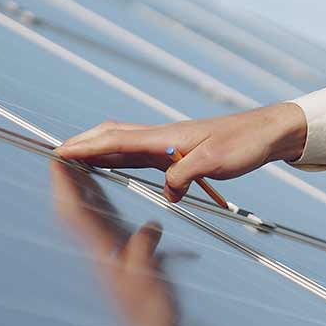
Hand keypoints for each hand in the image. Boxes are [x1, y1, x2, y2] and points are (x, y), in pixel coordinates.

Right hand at [53, 102, 308, 201]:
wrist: (269, 132)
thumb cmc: (245, 143)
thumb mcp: (216, 161)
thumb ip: (186, 175)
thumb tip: (166, 193)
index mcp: (166, 138)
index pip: (116, 140)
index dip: (86, 147)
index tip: (58, 152)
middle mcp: (163, 137)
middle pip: (113, 137)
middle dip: (83, 144)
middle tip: (56, 155)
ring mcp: (170, 143)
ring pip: (124, 143)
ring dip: (98, 150)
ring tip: (74, 161)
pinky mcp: (179, 151)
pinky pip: (139, 152)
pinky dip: (118, 156)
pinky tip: (116, 165)